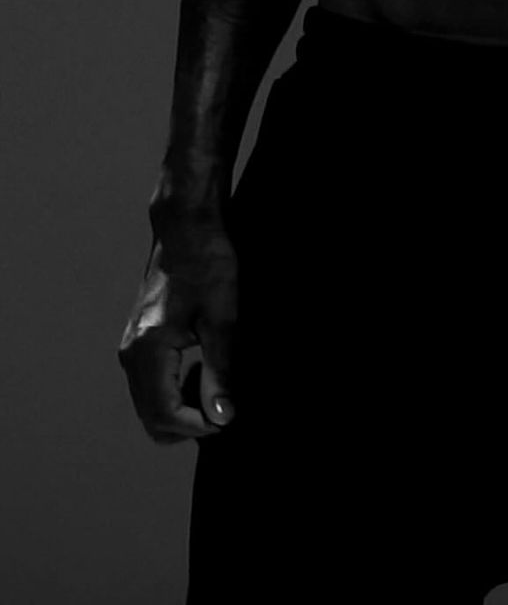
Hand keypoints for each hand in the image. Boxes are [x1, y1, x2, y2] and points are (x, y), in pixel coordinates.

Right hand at [117, 215, 237, 444]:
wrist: (187, 229)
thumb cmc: (208, 263)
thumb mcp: (223, 317)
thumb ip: (221, 369)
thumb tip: (222, 416)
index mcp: (148, 349)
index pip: (166, 416)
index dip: (200, 425)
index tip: (229, 413)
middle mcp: (131, 354)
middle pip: (153, 420)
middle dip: (190, 423)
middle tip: (223, 401)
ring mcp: (130, 349)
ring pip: (150, 407)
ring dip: (182, 409)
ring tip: (215, 382)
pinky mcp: (137, 343)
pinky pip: (150, 387)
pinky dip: (174, 393)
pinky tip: (200, 370)